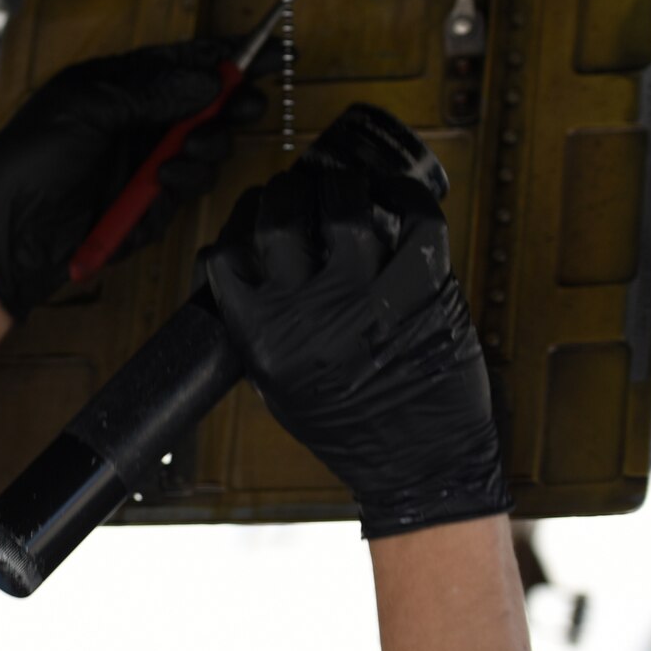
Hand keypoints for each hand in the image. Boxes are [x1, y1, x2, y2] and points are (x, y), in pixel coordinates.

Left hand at [0, 39, 267, 319]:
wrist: (7, 234)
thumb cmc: (28, 161)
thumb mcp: (87, 106)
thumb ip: (151, 90)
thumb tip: (208, 79)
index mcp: (117, 87)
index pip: (181, 64)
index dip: (223, 58)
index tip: (262, 51)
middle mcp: (134, 123)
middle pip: (204, 108)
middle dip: (229, 106)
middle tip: (245, 107)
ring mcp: (141, 166)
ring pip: (203, 152)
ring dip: (203, 150)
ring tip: (180, 156)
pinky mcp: (144, 207)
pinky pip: (182, 194)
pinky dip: (179, 187)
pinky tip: (161, 183)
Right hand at [199, 146, 511, 538]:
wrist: (420, 464)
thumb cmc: (352, 432)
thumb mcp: (277, 385)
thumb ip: (262, 326)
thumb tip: (258, 267)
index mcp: (266, 339)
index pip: (226, 257)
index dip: (238, 225)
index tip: (252, 217)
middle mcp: (312, 314)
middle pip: (281, 217)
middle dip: (285, 192)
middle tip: (297, 190)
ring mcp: (370, 297)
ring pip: (343, 204)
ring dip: (340, 186)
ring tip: (344, 188)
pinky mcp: (424, 288)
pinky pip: (414, 216)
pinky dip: (404, 195)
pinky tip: (394, 196)